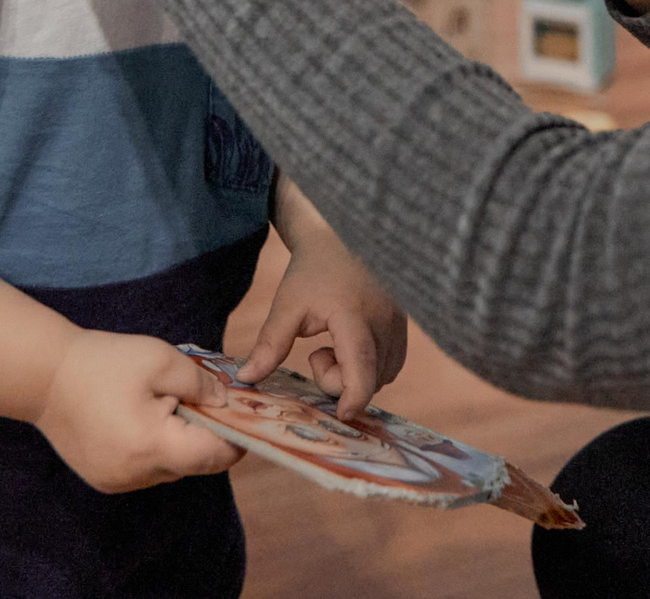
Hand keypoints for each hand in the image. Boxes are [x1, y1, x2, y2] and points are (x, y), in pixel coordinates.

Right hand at [32, 330, 243, 492]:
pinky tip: (145, 417)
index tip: (246, 417)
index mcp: (153, 447)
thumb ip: (202, 384)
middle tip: (208, 402)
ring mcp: (118, 482)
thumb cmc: (104, 363)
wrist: (44, 376)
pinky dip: (156, 448)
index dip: (236, 439)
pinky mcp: (105, 479)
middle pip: (193, 464)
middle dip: (207, 436)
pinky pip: (146, 470)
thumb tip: (228, 401)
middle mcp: (136, 475)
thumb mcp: (162, 360)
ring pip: (170, 469)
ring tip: (171, 404)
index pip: (214, 457)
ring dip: (180, 442)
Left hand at [243, 209, 407, 419]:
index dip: (353, 399)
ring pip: (384, 374)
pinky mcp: (404, 324)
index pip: (361, 372)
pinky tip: (351, 343)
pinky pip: (393, 362)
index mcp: (354, 319)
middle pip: (370, 380)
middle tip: (317, 354)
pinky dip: (371, 365)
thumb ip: (270, 345)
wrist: (342, 234)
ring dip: (357, 374)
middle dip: (341, 381)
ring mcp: (399, 324)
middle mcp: (384, 324)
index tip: (340, 416)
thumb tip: (246, 379)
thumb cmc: (313, 269)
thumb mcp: (287, 306)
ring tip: (334, 345)